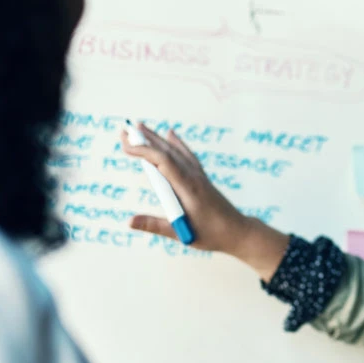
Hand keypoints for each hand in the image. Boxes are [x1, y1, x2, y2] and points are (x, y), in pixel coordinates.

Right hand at [120, 124, 289, 279]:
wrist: (239, 232)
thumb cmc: (212, 234)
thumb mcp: (181, 233)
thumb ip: (154, 225)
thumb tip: (128, 221)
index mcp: (188, 187)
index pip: (164, 161)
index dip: (144, 151)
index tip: (126, 145)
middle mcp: (194, 176)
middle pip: (168, 151)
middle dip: (145, 140)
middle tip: (124, 129)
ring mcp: (199, 175)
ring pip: (176, 151)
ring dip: (157, 139)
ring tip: (140, 127)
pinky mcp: (202, 178)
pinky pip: (187, 155)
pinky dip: (176, 143)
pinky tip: (171, 135)